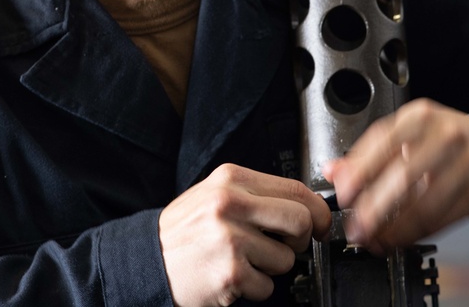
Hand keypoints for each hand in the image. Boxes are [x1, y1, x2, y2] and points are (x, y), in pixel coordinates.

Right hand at [159, 163, 330, 306]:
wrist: (147, 261)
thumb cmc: (184, 232)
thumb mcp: (214, 195)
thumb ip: (255, 195)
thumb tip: (304, 205)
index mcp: (231, 179)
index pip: (295, 189)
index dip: (317, 210)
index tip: (321, 223)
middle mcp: (231, 204)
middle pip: (300, 221)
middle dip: (301, 240)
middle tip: (285, 247)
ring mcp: (230, 238)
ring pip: (287, 259)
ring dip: (272, 268)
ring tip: (244, 261)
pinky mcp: (229, 272)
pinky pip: (268, 286)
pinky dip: (255, 288)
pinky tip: (233, 277)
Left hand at [322, 99, 468, 253]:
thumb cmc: (453, 141)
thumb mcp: (414, 135)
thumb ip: (372, 152)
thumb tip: (334, 170)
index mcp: (421, 116)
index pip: (382, 141)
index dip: (358, 170)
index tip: (342, 193)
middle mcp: (446, 135)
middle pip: (402, 175)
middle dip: (373, 207)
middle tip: (356, 227)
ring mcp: (467, 162)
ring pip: (423, 202)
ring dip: (394, 228)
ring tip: (375, 240)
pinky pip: (442, 218)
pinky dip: (416, 233)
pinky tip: (400, 239)